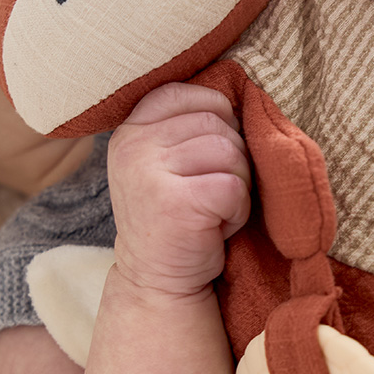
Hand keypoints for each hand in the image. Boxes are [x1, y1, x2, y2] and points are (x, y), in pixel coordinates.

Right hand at [107, 82, 250, 298]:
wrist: (157, 279)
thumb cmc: (175, 215)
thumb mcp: (165, 160)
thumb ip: (186, 125)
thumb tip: (243, 97)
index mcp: (130, 129)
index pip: (188, 94)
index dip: (216, 119)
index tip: (205, 159)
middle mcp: (133, 145)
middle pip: (216, 123)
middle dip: (230, 159)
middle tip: (208, 194)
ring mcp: (149, 173)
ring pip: (230, 152)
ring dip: (236, 184)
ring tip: (212, 209)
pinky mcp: (175, 203)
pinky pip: (233, 187)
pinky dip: (237, 210)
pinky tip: (215, 225)